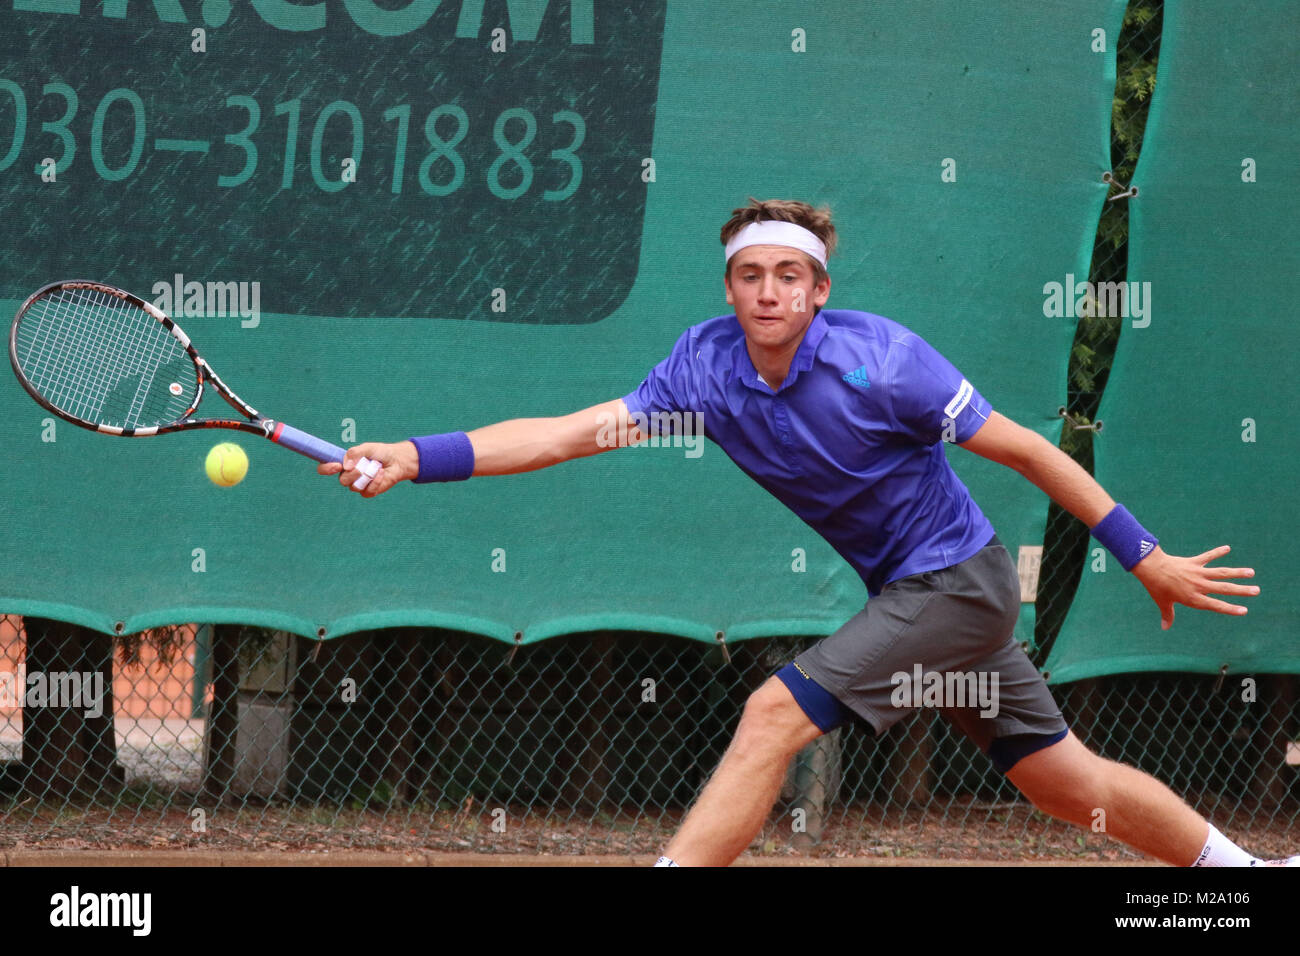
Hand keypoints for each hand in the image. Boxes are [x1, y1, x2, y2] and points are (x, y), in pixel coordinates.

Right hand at [316, 441, 418, 497]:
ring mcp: (357, 484)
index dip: (326, 469)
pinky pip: (367, 491)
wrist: (396, 460)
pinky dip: (376, 481)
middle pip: (342, 480)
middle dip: (354, 474)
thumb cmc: (379, 452)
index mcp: (343, 464)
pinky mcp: (368, 491)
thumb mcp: (367, 448)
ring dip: (367, 476)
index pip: (324, 468)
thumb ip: (354, 453)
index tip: (337, 465)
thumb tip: (345, 466)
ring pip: (354, 487)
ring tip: (377, 467)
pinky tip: (381, 473)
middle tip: (364, 466)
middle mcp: (348, 475)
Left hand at [1130, 545, 1259, 630]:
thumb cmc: (1157, 587)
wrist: (1151, 568)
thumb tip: (1165, 627)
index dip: (1230, 608)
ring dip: (1237, 572)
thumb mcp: (1163, 603)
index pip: (1215, 605)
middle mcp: (1199, 585)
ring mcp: (1197, 573)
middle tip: (1257, 591)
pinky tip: (1227, 548)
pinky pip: (1207, 556)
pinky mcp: (1194, 562)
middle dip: (1241, 590)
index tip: (1244, 610)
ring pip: (1221, 572)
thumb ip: (1168, 615)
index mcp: (1193, 598)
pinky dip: (1217, 552)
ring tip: (1251, 572)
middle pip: (1224, 588)